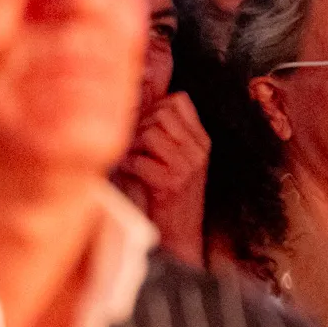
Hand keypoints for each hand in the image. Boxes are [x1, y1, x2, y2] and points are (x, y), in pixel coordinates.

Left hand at [114, 92, 210, 265]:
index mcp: (201, 140)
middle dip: (140, 125)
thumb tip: (141, 92)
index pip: (178, 100)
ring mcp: (187, 166)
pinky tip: (130, 174)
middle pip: (161, 112)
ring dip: (133, 144)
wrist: (178, 234)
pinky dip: (126, 164)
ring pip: (149, 131)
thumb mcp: (174, 157)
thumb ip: (163, 129)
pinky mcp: (171, 183)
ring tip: (133, 159)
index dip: (155, 106)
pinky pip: (139, 158)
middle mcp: (198, 150)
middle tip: (135, 146)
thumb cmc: (166, 194)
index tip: (144, 125)